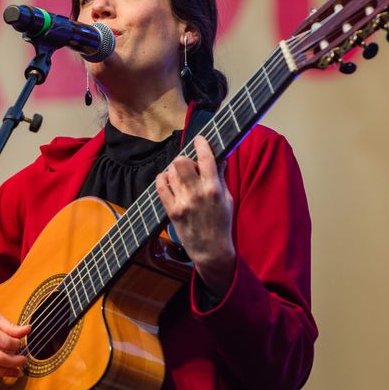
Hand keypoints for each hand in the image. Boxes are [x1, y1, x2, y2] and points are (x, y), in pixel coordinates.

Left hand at [155, 135, 235, 296]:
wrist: (211, 250)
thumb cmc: (222, 223)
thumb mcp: (227, 199)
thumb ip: (220, 178)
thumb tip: (220, 158)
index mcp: (214, 189)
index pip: (205, 158)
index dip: (201, 144)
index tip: (199, 140)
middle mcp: (197, 193)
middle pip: (181, 161)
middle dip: (184, 159)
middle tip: (188, 165)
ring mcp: (183, 202)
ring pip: (170, 173)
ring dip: (174, 171)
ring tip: (180, 177)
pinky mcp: (172, 211)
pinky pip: (160, 186)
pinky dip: (163, 179)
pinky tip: (168, 180)